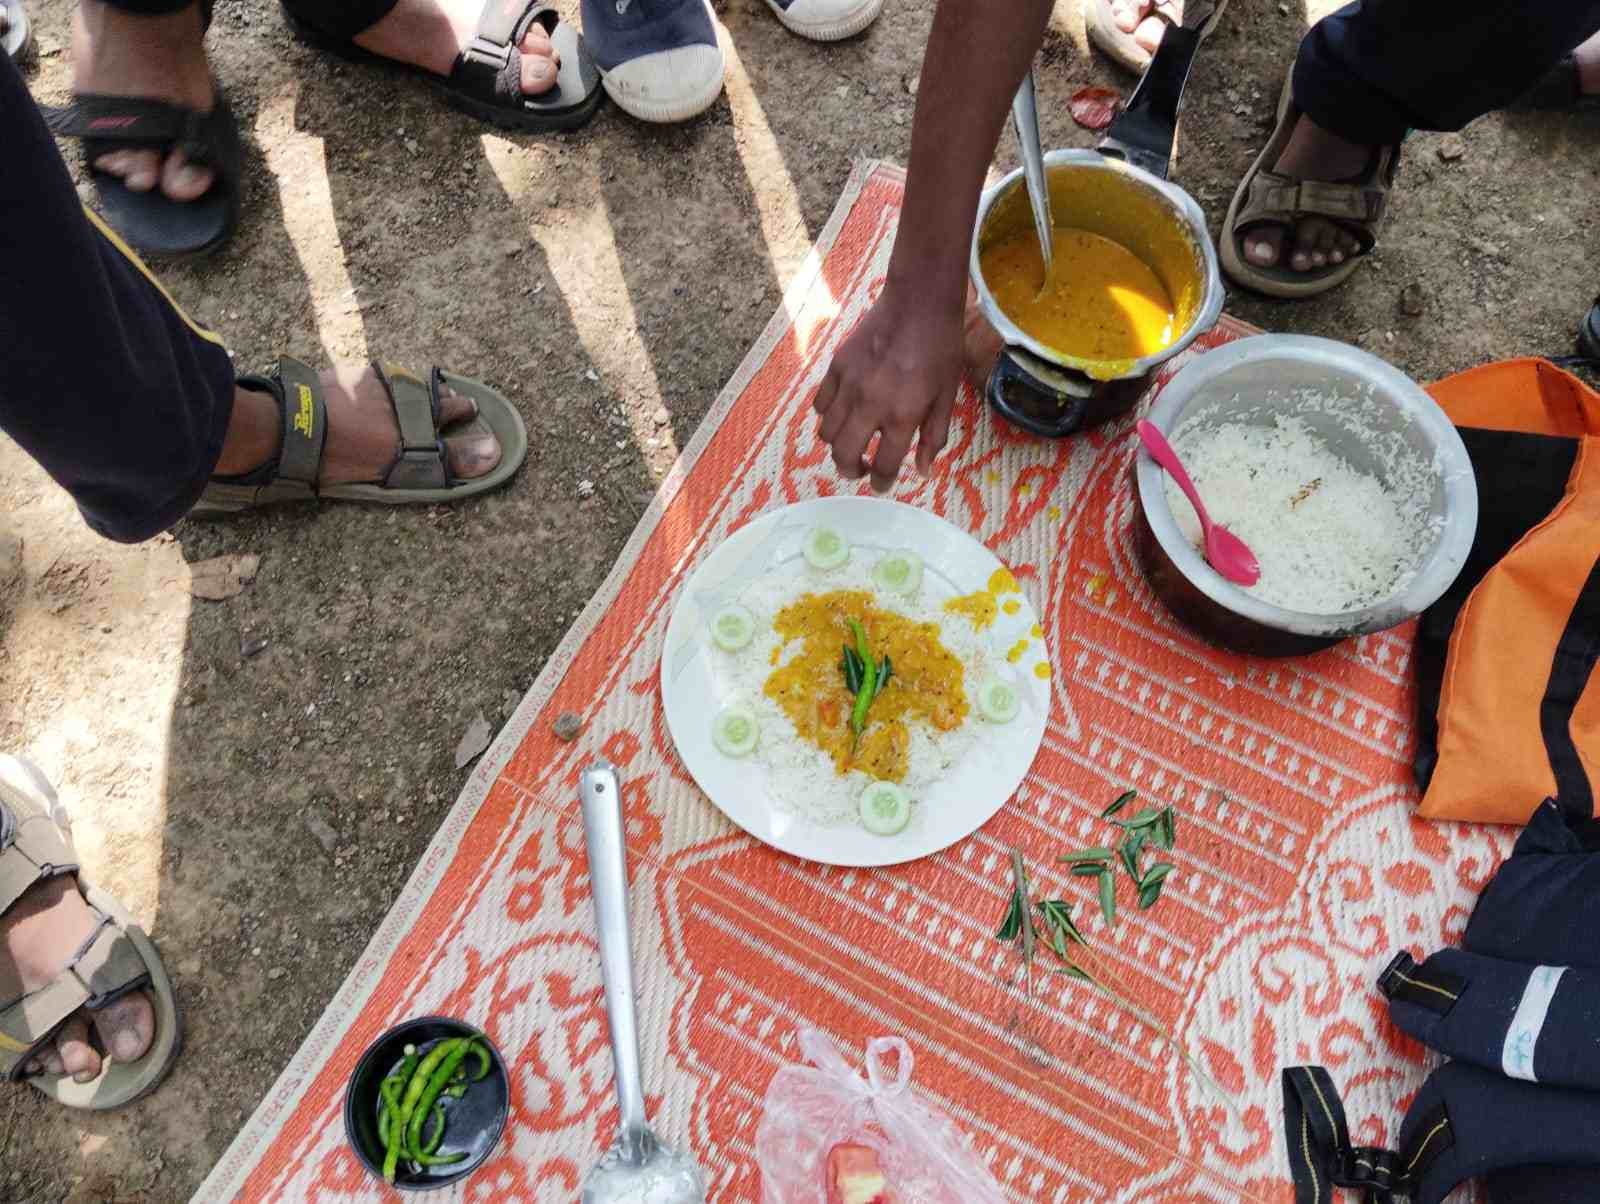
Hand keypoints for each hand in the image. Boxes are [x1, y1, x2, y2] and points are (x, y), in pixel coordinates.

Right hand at [812, 285, 963, 490]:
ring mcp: (849, 385)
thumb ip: (934, 437)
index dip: (882, 482)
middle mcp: (870, 405)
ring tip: (851, 442)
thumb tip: (923, 471)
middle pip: (844, 455)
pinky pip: (820, 404)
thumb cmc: (940, 349)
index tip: (881, 484)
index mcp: (902, 415)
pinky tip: (843, 412)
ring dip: (838, 445)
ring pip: (827, 433)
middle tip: (860, 468)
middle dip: (851, 470)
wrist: (918, 302)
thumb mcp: (948, 396)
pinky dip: (828, 416)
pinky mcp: (836, 367)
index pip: (884, 464)